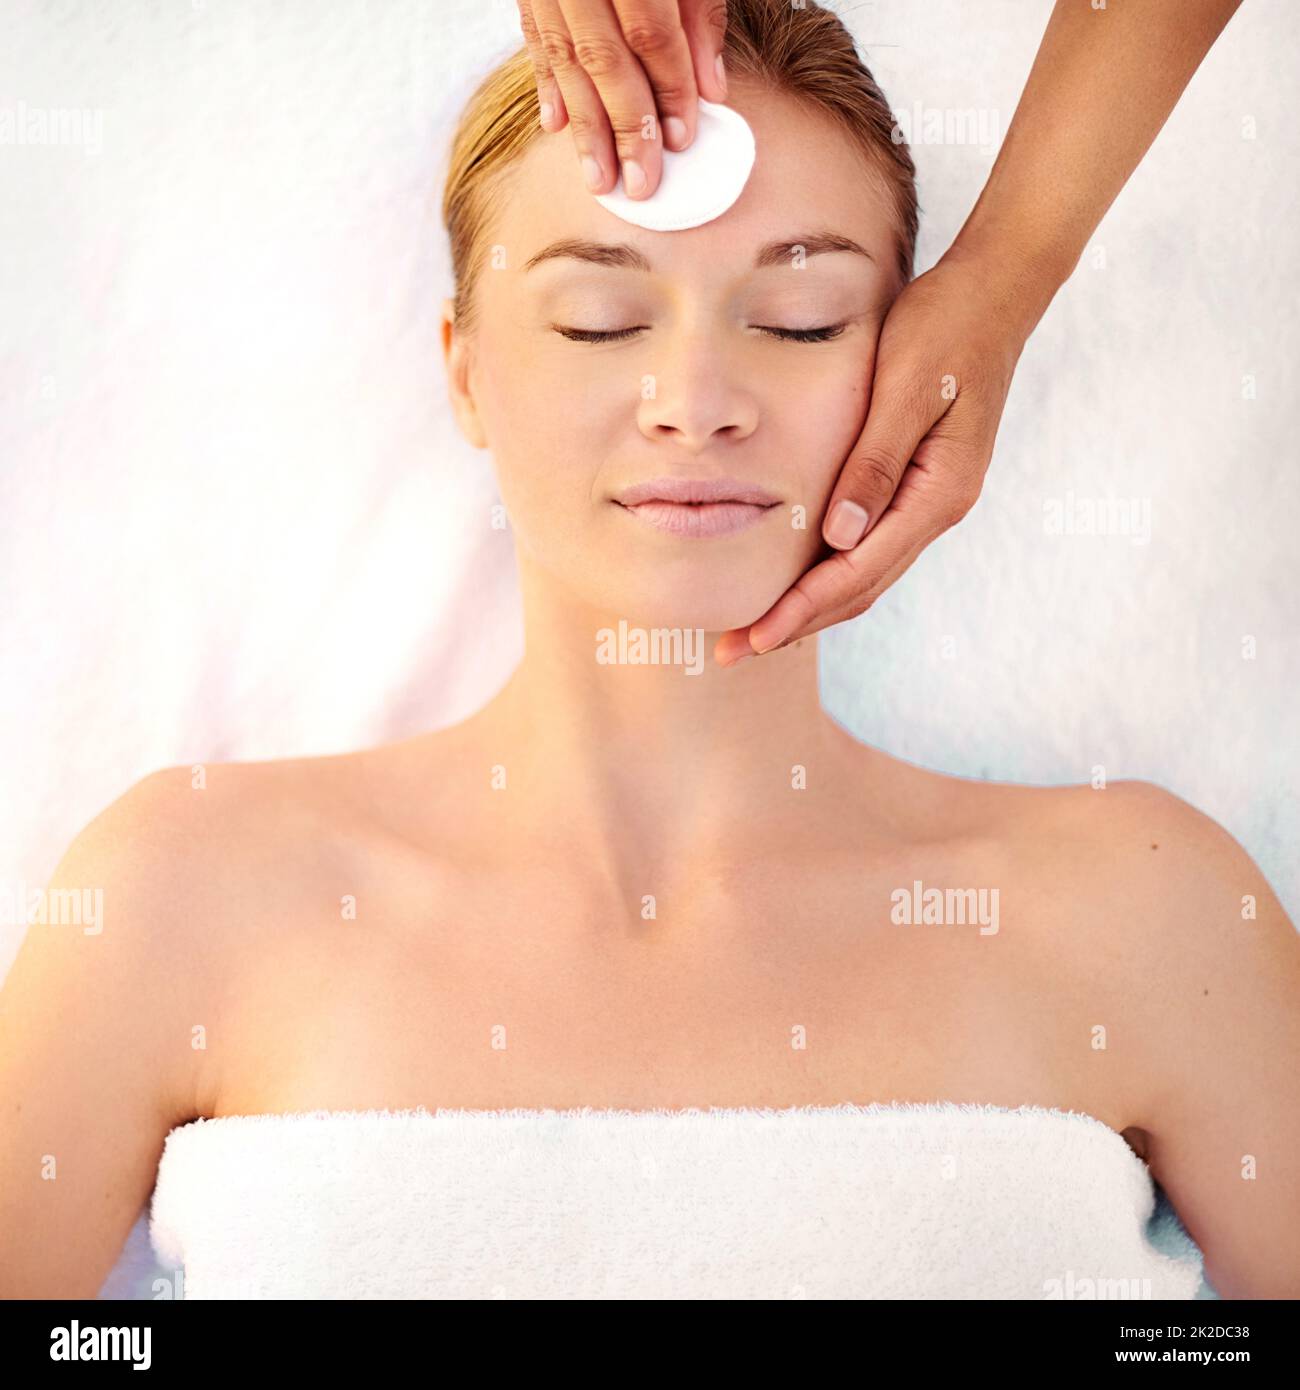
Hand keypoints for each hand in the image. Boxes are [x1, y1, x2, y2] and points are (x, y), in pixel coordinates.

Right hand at [516, 0, 729, 199]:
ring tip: (600, 179)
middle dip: (626, 129)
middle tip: (640, 184)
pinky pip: (534, 39)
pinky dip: (547, 85)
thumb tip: (711, 89)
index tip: (681, 140)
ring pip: (565, 61)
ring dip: (584, 127)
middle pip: (604, 61)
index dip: (670, 89)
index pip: (651, 35)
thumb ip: (700, 14)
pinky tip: (556, 126)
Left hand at [714, 240, 1045, 664]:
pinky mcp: (918, 484)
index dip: (800, 610)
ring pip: (865, 575)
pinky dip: (829, 574)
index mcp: (937, 494)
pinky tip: (796, 582)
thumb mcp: (904, 389)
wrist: (994, 292)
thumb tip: (839, 539)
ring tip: (754, 631)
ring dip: (810, 607)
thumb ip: (874, 465)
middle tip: (731, 651)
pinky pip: (869, 546)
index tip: (751, 638)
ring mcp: (930, 500)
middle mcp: (937, 508)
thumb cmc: (946, 328)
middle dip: (796, 624)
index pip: (857, 572)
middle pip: (859, 588)